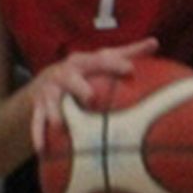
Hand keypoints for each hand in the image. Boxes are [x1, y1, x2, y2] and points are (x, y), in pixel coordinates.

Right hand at [26, 38, 158, 152]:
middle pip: (70, 78)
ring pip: (50, 102)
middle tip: (91, 97)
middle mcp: (63, 74)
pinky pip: (37, 122)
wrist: (45, 82)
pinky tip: (41, 150)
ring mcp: (49, 92)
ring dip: (55, 113)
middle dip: (79, 86)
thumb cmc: (83, 72)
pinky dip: (38, 135)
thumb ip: (128, 53)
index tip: (130, 70)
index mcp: (82, 62)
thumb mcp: (102, 60)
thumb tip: (155, 42)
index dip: (114, 64)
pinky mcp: (38, 108)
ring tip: (61, 127)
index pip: (99, 60)